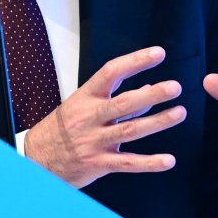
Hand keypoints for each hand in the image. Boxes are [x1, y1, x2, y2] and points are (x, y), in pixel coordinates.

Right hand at [24, 46, 185, 187]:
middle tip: (174, 87)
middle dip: (151, 95)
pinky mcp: (99, 163)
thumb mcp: (83, 105)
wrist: (39, 156)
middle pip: (124, 103)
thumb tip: (149, 90)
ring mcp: (94, 141)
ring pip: (130, 131)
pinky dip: (149, 163)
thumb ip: (117, 99)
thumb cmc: (64, 127)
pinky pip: (128, 164)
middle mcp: (90, 117)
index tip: (158, 54)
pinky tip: (168, 161)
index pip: (111, 73)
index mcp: (86, 97)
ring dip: (157, 122)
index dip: (135, 62)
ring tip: (179, 113)